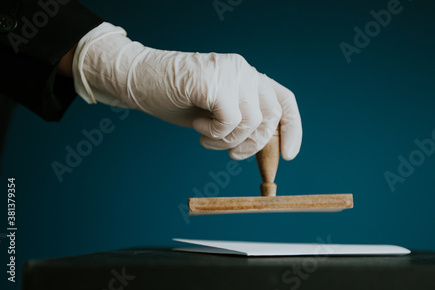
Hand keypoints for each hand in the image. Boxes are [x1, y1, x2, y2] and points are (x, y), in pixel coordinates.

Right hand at [73, 23, 301, 159]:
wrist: (139, 80)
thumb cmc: (176, 98)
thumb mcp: (217, 114)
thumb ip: (242, 123)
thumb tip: (267, 150)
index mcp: (247, 77)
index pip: (284, 100)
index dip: (292, 129)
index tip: (288, 155)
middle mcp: (244, 70)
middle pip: (272, 116)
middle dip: (254, 144)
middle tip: (231, 153)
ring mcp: (230, 72)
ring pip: (252, 121)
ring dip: (228, 140)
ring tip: (205, 136)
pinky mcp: (214, 81)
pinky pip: (231, 121)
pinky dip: (215, 133)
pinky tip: (198, 125)